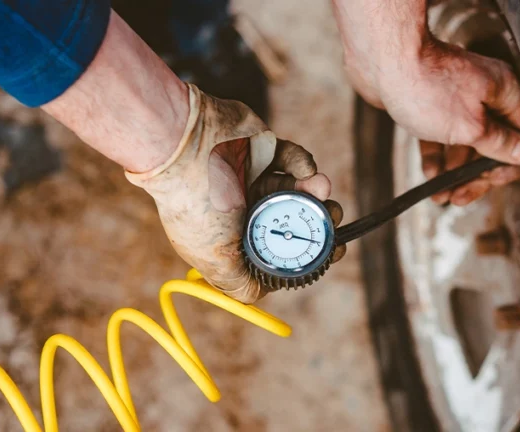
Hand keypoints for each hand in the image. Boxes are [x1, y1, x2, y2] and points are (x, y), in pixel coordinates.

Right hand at [126, 84, 345, 303]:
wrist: (186, 146)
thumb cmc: (197, 206)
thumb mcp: (215, 259)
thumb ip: (239, 283)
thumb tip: (259, 295)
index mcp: (233, 236)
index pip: (276, 250)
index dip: (304, 253)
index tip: (330, 252)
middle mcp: (244, 209)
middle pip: (292, 219)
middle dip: (318, 220)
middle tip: (333, 217)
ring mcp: (254, 178)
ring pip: (297, 189)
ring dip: (316, 192)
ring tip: (324, 192)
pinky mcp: (262, 149)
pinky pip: (292, 158)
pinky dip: (303, 164)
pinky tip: (307, 172)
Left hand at [380, 42, 519, 204]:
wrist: (382, 60)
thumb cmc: (426, 87)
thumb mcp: (470, 126)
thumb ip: (500, 143)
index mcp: (504, 93)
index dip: (510, 163)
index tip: (490, 181)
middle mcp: (484, 94)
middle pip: (493, 144)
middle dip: (477, 175)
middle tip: (460, 197)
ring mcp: (456, 99)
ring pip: (465, 143)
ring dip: (455, 172)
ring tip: (441, 196)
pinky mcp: (430, 104)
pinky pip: (440, 136)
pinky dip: (436, 157)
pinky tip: (429, 176)